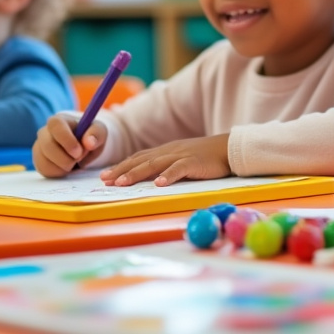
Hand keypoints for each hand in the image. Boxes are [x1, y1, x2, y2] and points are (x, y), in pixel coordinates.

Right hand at [32, 111, 107, 177]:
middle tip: (79, 159)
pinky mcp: (38, 161)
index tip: (79, 151)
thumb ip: (96, 134)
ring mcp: (39, 147)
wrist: (83, 148)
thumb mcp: (99, 132)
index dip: (66, 140)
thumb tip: (89, 142)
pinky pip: (44, 170)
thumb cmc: (89, 136)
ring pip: (44, 160)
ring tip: (74, 162)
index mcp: (59, 121)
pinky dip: (58, 173)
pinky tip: (66, 167)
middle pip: (48, 145)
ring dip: (63, 166)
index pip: (56, 126)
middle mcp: (44, 132)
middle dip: (66, 157)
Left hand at [100, 134, 230, 186]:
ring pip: (154, 164)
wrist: (228, 149)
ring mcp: (181, 156)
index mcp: (165, 151)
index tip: (105, 176)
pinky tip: (158, 184)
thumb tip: (148, 179)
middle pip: (140, 160)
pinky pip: (178, 169)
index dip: (121, 166)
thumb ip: (165, 166)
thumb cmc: (205, 157)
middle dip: (121, 170)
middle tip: (105, 180)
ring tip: (122, 183)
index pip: (138, 157)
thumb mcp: (181, 159)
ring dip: (136, 173)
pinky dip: (167, 176)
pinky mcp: (194, 162)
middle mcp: (169, 151)